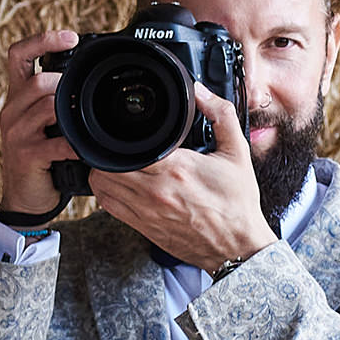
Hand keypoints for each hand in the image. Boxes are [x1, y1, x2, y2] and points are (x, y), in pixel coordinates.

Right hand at [0, 29, 81, 215]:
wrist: (25, 199)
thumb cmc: (41, 158)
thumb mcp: (44, 123)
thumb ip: (57, 100)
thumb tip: (89, 79)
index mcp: (16, 97)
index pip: (18, 54)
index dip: (42, 40)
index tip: (70, 37)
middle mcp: (11, 110)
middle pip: (39, 80)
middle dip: (67, 84)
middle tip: (86, 96)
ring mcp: (16, 133)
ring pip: (47, 106)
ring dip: (72, 112)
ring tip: (87, 121)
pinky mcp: (25, 154)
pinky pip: (56, 142)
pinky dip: (76, 144)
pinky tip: (86, 148)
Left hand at [89, 84, 276, 273]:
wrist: (237, 247)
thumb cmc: (237, 205)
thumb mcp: (237, 153)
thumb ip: (220, 116)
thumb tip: (201, 92)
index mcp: (176, 168)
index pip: (129, 145)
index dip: (120, 132)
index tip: (126, 127)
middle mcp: (155, 191)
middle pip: (106, 164)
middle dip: (108, 149)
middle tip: (118, 141)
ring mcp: (146, 211)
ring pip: (101, 184)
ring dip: (103, 169)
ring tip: (116, 160)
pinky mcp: (143, 227)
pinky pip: (108, 205)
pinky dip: (106, 191)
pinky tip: (119, 182)